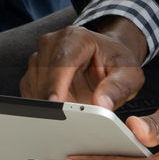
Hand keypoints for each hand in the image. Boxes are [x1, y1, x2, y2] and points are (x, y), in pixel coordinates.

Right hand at [19, 16, 147, 108]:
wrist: (106, 58)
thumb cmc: (116, 63)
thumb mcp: (129, 74)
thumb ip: (118, 88)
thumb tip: (102, 104)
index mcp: (77, 38)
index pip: (62, 60)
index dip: (57, 82)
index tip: (56, 102)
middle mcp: (53, 44)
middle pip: (43, 73)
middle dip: (51, 99)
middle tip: (64, 121)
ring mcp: (40, 58)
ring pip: (33, 84)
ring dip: (46, 104)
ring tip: (65, 119)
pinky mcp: (33, 74)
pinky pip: (29, 93)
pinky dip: (40, 107)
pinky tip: (56, 116)